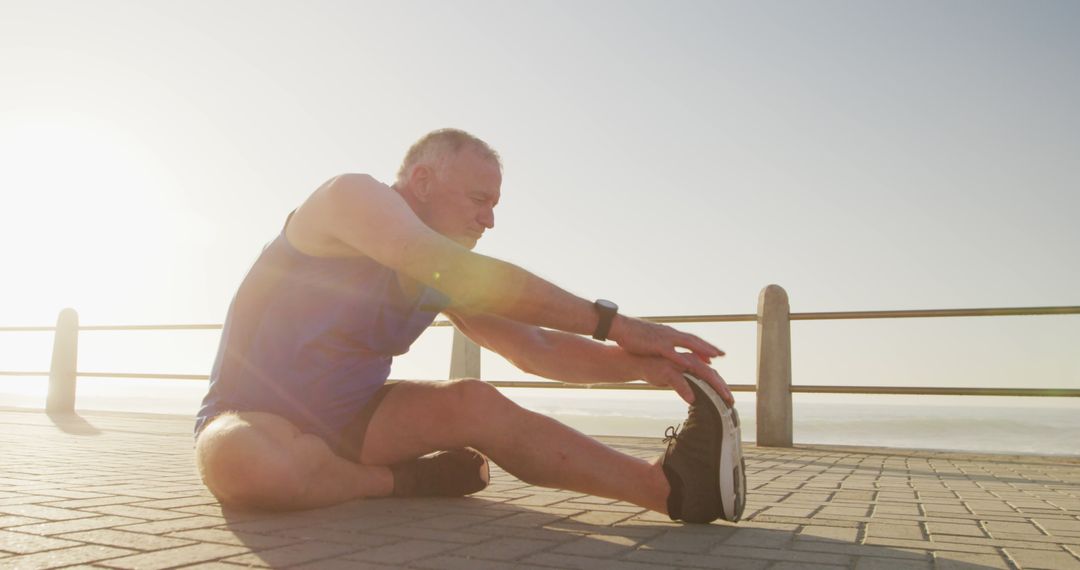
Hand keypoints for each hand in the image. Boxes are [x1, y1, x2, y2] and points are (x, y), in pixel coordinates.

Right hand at [609, 315, 724, 368]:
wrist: (620, 327)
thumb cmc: (634, 337)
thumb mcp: (652, 343)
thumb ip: (664, 349)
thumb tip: (669, 355)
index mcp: (670, 334)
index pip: (692, 340)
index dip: (705, 347)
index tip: (717, 354)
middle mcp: (671, 334)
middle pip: (694, 341)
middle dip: (709, 348)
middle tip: (723, 355)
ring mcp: (665, 338)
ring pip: (687, 344)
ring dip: (701, 350)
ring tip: (713, 358)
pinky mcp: (655, 344)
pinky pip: (670, 351)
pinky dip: (679, 357)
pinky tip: (688, 364)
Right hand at [632, 351, 734, 406]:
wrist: (637, 362)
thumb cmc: (658, 369)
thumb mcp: (676, 376)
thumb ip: (688, 382)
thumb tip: (698, 395)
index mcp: (692, 361)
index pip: (711, 373)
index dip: (722, 385)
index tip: (729, 398)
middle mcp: (688, 360)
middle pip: (710, 373)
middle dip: (722, 387)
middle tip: (730, 400)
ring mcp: (678, 364)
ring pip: (700, 375)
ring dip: (712, 387)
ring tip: (720, 400)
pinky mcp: (666, 369)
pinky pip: (679, 381)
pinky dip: (686, 390)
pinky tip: (692, 400)